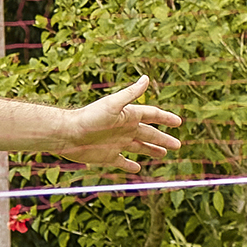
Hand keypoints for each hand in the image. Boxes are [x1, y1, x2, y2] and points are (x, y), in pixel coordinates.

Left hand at [49, 79, 181, 171]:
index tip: (179, 122)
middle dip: (164, 139)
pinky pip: (122, 162)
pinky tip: (138, 168)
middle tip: (178, 145)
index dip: (166, 118)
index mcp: (128, 115)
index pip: (152, 115)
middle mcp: (125, 129)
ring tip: (163, 154)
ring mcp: (117, 143)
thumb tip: (146, 78)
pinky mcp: (108, 156)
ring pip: (139, 147)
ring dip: (152, 150)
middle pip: (149, 134)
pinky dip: (130, 165)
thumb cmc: (89, 117)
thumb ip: (131, 93)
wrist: (67, 133)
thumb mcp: (113, 104)